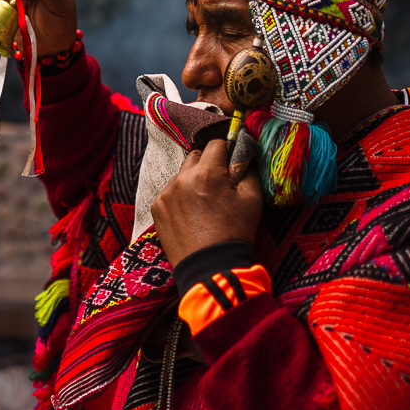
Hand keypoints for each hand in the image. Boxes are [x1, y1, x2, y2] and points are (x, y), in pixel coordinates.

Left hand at [151, 138, 261, 267]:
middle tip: (219, 186)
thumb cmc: (235, 232)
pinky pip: (170, 192)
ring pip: (181, 174)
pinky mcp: (157, 207)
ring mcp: (166, 193)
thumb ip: (247, 169)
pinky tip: (191, 214)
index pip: (216, 143)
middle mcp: (182, 178)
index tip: (231, 163)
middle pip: (195, 156)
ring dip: (192, 181)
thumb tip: (243, 154)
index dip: (227, 151)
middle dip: (208, 165)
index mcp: (207, 172)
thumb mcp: (252, 198)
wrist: (210, 266)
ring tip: (204, 204)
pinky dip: (180, 197)